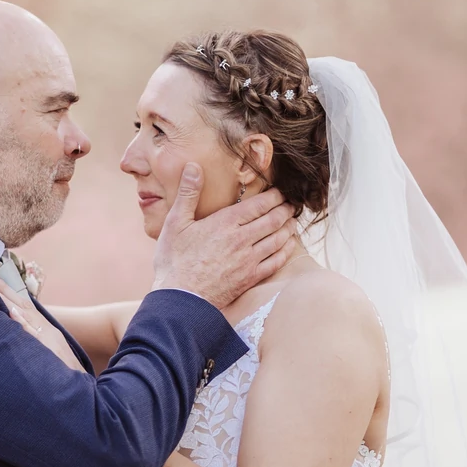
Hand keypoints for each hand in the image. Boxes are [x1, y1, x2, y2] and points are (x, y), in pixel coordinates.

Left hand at [0, 275, 84, 371]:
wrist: (81, 383)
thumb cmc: (62, 370)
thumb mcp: (47, 351)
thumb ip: (33, 340)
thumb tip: (16, 330)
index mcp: (43, 328)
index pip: (23, 305)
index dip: (8, 292)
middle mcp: (44, 328)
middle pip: (21, 303)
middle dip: (3, 288)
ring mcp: (46, 338)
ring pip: (24, 313)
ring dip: (8, 298)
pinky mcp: (48, 349)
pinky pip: (32, 334)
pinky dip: (23, 323)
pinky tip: (13, 312)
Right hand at [151, 165, 296, 310]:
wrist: (180, 299)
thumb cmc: (174, 261)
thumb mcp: (175, 222)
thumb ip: (188, 193)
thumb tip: (193, 167)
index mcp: (225, 222)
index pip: (259, 204)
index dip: (274, 196)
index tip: (280, 191)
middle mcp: (242, 239)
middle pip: (273, 220)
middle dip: (285, 209)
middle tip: (291, 204)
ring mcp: (249, 260)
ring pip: (278, 239)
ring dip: (288, 227)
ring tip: (292, 221)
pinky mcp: (250, 278)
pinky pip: (276, 261)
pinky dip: (286, 250)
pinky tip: (288, 245)